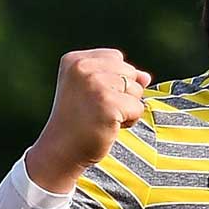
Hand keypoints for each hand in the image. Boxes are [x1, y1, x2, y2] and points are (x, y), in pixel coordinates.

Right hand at [26, 48, 152, 193]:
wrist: (61, 151)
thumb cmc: (79, 122)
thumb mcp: (94, 91)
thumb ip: (119, 77)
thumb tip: (146, 77)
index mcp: (75, 60)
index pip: (116, 58)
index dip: (114, 81)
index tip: (92, 98)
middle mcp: (83, 68)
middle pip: (129, 72)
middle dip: (123, 94)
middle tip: (98, 110)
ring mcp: (95, 84)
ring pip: (137, 89)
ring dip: (127, 108)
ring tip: (103, 118)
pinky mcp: (108, 103)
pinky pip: (138, 108)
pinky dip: (129, 121)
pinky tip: (109, 127)